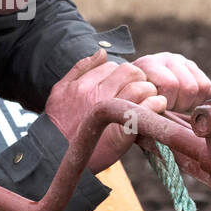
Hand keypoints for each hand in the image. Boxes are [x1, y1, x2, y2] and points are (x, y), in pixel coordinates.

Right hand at [44, 49, 167, 172]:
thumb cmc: (58, 125)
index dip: (121, 74)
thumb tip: (101, 52)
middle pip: (130, 72)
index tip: (124, 85)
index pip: (113, 66)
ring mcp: (109, 112)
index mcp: (83, 85)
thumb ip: (79, 70)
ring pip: (141, 87)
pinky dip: (156, 105)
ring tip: (149, 100)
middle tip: (140, 89)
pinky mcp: (122, 132)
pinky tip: (156, 107)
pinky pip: (146, 108)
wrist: (54, 158)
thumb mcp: (59, 92)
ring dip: (149, 91)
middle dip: (138, 78)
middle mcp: (96, 95)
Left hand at [131, 52, 210, 112]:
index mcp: (148, 64)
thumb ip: (145, 107)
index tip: (158, 108)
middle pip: (189, 87)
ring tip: (174, 105)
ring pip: (200, 87)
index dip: (167, 103)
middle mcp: (166, 58)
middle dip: (180, 104)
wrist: (136, 89)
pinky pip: (208, 88)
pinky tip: (183, 101)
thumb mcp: (135, 104)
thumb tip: (161, 112)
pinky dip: (199, 100)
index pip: (171, 84)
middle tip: (168, 108)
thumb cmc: (135, 102)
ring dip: (189, 103)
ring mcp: (181, 61)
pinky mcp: (194, 68)